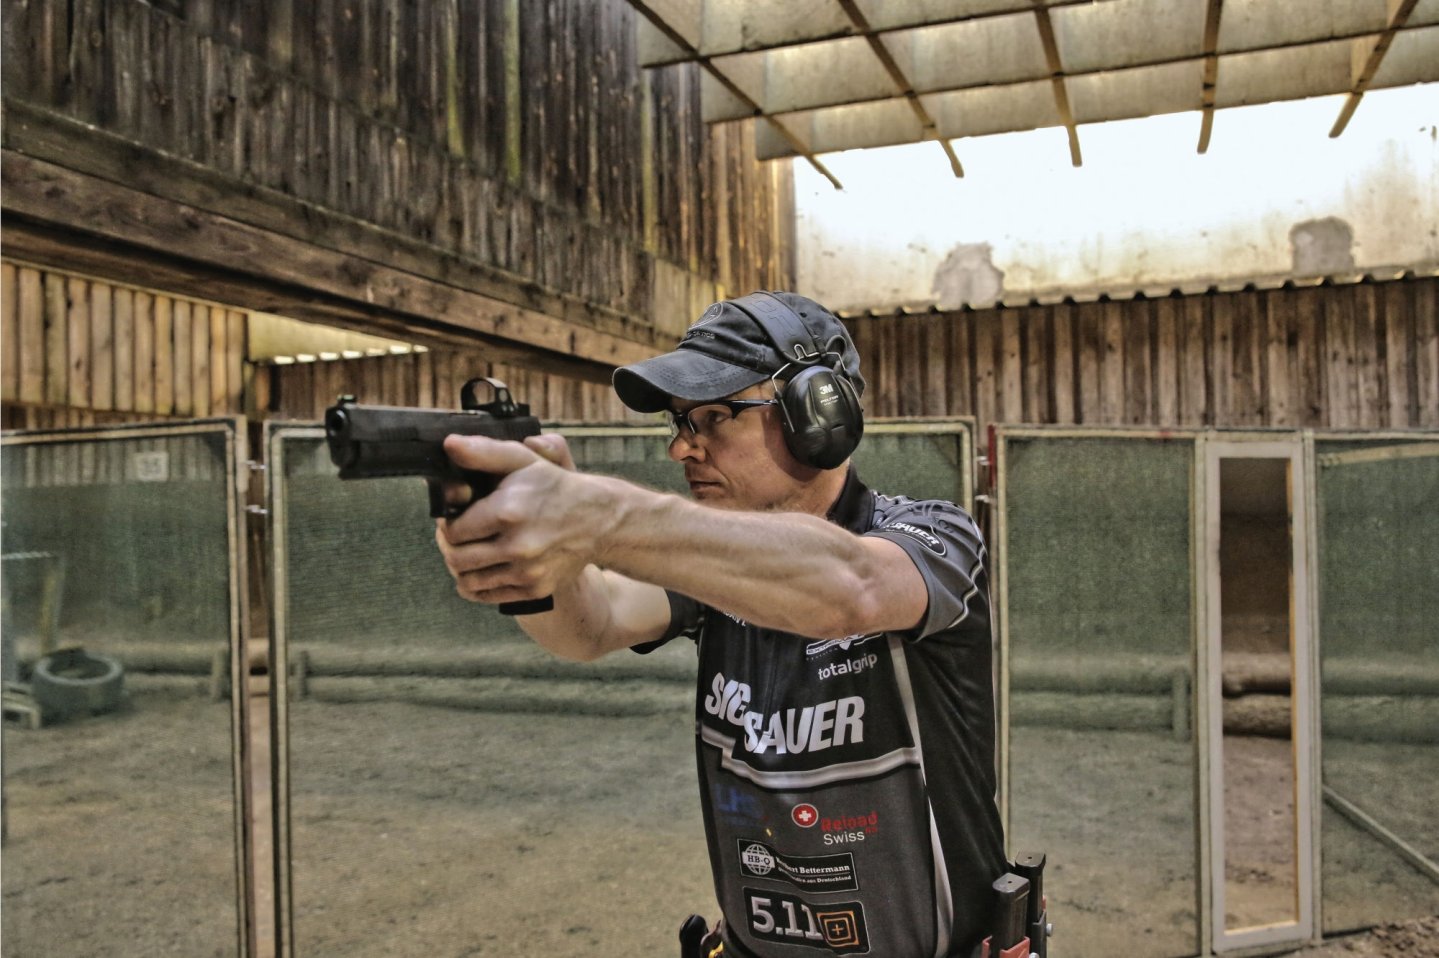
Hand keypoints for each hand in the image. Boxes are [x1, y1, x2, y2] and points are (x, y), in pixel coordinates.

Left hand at [434, 433, 598, 606]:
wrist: (599, 520)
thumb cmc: (555, 487)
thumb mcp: (522, 460)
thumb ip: (483, 452)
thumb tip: (449, 444)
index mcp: (508, 512)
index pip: (452, 530)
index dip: (449, 523)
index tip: (457, 516)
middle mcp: (517, 546)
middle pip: (456, 558)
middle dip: (451, 546)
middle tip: (459, 534)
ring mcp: (527, 572)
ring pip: (468, 581)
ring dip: (461, 567)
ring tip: (469, 550)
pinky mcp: (534, 590)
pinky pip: (487, 595)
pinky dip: (476, 585)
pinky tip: (482, 568)